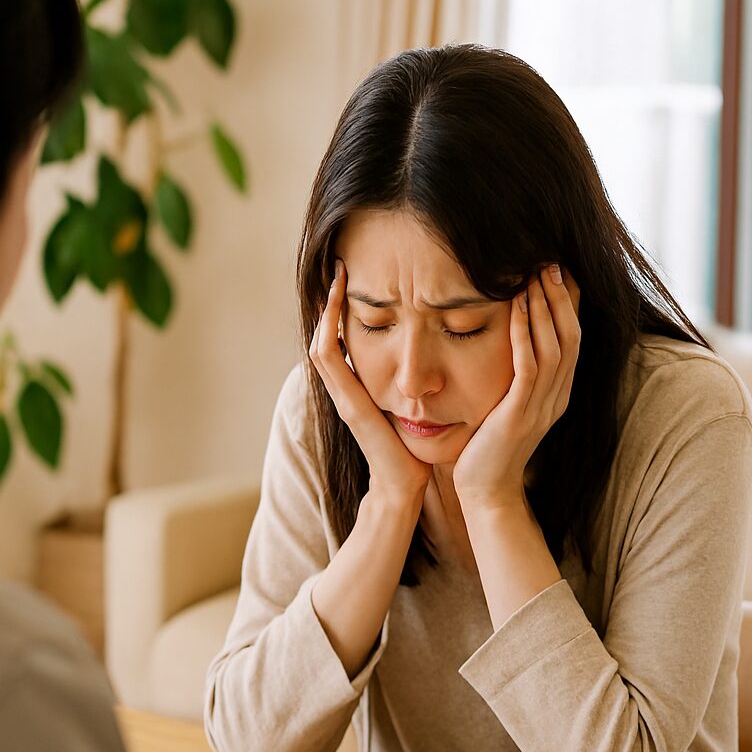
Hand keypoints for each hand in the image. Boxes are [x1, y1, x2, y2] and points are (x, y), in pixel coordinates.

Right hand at [309, 260, 431, 508]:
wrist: (403, 487)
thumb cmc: (410, 452)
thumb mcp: (408, 409)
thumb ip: (410, 386)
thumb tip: (429, 360)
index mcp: (360, 388)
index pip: (342, 340)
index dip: (343, 311)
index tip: (354, 278)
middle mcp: (347, 389)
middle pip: (325, 335)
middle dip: (331, 301)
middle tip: (338, 264)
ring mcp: (343, 395)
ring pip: (322, 342)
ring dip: (327, 309)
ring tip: (336, 276)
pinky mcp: (348, 403)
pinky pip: (329, 359)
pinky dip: (328, 330)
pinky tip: (336, 306)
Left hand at [453, 263, 580, 510]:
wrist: (486, 494)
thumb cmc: (488, 450)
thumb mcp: (507, 406)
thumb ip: (514, 378)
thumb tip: (508, 346)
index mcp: (557, 394)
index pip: (572, 339)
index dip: (568, 304)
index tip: (558, 271)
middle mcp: (557, 398)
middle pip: (570, 335)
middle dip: (561, 296)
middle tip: (549, 260)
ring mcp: (542, 407)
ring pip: (554, 346)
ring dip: (545, 306)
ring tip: (535, 272)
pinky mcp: (520, 415)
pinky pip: (528, 367)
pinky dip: (524, 333)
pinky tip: (515, 307)